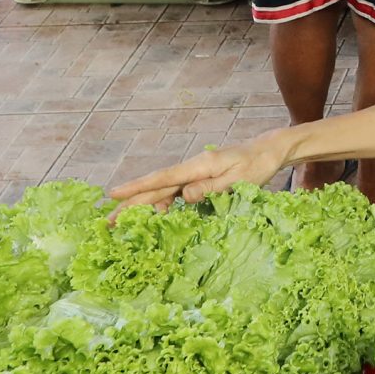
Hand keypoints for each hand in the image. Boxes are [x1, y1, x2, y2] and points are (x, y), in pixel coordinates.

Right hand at [108, 136, 285, 209]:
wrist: (267, 151)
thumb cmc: (256, 165)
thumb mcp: (238, 180)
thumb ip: (210, 189)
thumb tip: (182, 196)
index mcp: (199, 166)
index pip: (162, 178)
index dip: (137, 188)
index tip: (113, 193)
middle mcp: (192, 168)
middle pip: (156, 187)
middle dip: (130, 203)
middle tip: (107, 221)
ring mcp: (194, 173)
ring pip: (163, 191)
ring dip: (143, 205)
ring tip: (123, 222)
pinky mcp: (198, 178)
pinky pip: (175, 192)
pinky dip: (163, 204)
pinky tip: (157, 216)